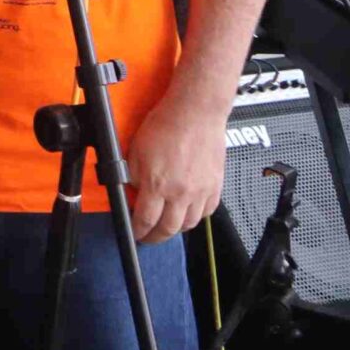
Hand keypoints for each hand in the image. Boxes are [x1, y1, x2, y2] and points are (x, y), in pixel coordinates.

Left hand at [123, 86, 227, 243]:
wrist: (195, 112)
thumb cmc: (165, 125)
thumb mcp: (135, 152)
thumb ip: (134, 177)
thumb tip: (134, 194)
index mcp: (157, 184)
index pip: (145, 220)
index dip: (138, 231)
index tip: (135, 233)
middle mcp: (181, 192)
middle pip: (169, 229)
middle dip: (155, 237)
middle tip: (149, 237)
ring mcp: (201, 191)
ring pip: (189, 224)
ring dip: (176, 229)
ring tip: (167, 225)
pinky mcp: (215, 186)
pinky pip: (206, 212)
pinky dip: (196, 217)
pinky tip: (188, 212)